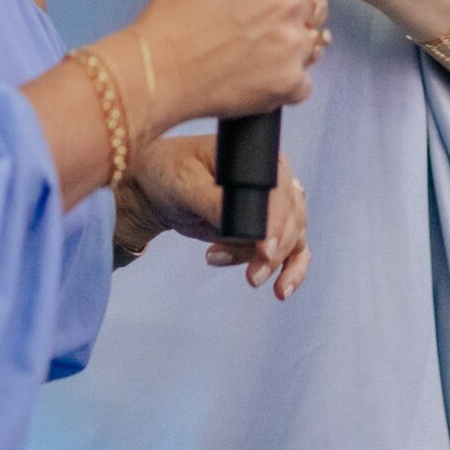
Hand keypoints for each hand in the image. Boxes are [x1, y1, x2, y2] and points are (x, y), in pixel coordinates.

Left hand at [119, 138, 309, 297]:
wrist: (155, 190)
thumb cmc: (169, 173)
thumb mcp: (185, 184)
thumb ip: (214, 203)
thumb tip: (244, 227)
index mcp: (257, 158)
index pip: (280, 192)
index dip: (276, 223)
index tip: (264, 250)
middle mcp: (272, 179)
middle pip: (292, 219)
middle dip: (274, 251)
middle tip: (252, 274)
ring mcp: (271, 206)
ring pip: (293, 239)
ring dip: (278, 264)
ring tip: (251, 279)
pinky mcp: (265, 230)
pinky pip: (291, 252)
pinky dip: (291, 272)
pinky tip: (279, 290)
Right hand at [134, 0, 328, 130]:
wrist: (159, 68)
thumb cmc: (172, 15)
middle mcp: (292, 1)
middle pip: (316, 4)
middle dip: (294, 11)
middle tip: (262, 23)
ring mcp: (295, 44)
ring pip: (311, 43)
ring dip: (290, 46)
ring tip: (254, 53)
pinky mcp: (290, 82)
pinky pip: (302, 80)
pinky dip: (283, 81)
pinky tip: (255, 76)